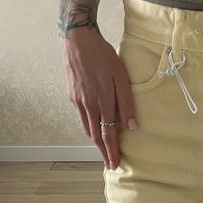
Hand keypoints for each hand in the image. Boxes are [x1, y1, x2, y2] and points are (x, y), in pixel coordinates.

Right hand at [61, 29, 135, 169]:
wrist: (78, 38)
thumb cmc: (103, 55)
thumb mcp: (121, 77)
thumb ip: (126, 103)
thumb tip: (131, 126)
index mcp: (101, 101)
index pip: (108, 134)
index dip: (112, 151)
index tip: (114, 164)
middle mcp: (87, 104)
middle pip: (95, 135)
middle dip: (103, 151)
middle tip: (110, 163)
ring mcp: (77, 100)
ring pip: (87, 127)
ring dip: (95, 139)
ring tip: (104, 147)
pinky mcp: (71, 94)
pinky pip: (82, 115)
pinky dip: (89, 124)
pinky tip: (95, 124)